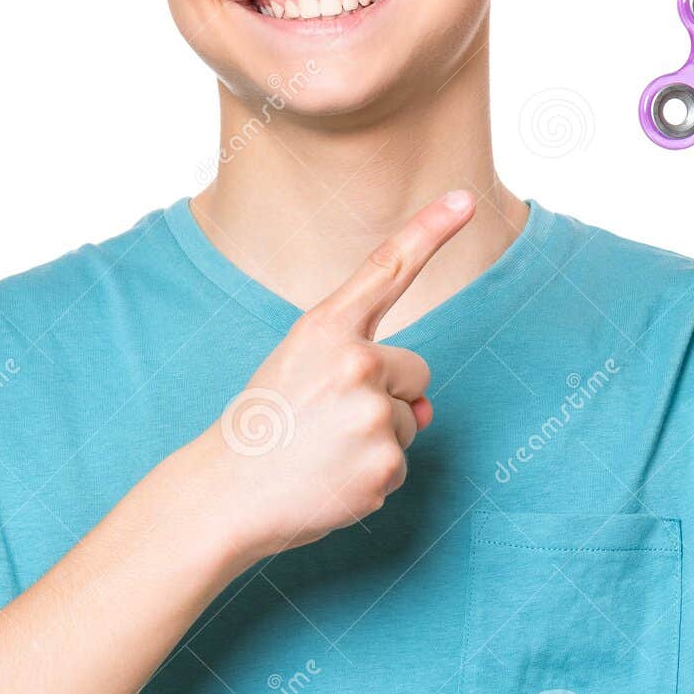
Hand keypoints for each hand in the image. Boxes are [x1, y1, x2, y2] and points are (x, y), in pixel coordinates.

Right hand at [206, 190, 475, 561]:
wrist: (226, 494)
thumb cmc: (265, 426)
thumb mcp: (301, 370)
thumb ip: (366, 368)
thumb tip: (426, 411)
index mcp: (325, 328)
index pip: (387, 269)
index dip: (431, 230)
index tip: (466, 198)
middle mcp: (355, 363)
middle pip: (416, 370)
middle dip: (387, 394)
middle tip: (325, 420)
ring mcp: (372, 416)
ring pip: (410, 419)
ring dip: (377, 436)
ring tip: (323, 450)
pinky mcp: (385, 465)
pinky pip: (402, 460)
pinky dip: (373, 474)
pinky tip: (332, 479)